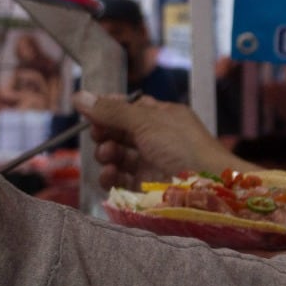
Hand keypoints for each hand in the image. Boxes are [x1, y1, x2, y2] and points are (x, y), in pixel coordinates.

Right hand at [72, 91, 247, 189]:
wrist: (206, 187)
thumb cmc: (182, 147)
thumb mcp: (145, 120)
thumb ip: (111, 111)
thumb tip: (79, 96)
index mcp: (163, 117)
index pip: (130, 108)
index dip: (109, 108)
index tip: (89, 109)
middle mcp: (156, 139)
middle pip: (119, 132)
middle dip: (104, 132)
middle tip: (98, 133)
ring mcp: (150, 164)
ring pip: (117, 156)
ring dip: (106, 154)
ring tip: (107, 155)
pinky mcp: (144, 189)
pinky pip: (118, 180)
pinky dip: (110, 176)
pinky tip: (109, 173)